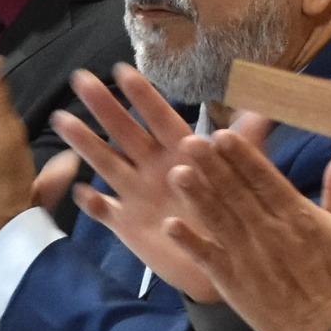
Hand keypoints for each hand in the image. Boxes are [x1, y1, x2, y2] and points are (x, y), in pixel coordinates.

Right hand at [46, 67, 230, 302]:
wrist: (227, 260)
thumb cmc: (235, 210)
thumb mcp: (245, 174)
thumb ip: (248, 140)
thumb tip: (269, 103)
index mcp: (179, 151)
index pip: (159, 116)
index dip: (142, 95)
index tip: (123, 70)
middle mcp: (153, 167)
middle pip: (124, 131)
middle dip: (103, 106)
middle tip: (81, 78)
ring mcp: (137, 195)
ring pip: (106, 163)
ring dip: (85, 143)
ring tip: (61, 119)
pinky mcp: (127, 225)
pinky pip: (104, 211)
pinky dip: (93, 203)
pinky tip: (81, 190)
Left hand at [165, 122, 330, 330]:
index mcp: (296, 215)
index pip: (264, 179)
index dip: (242, 156)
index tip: (223, 135)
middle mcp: (268, 231)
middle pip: (236, 193)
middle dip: (212, 167)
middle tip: (189, 142)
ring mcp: (248, 257)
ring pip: (219, 220)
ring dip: (197, 196)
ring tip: (177, 173)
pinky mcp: (234, 281)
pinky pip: (208, 258)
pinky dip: (190, 242)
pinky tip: (171, 225)